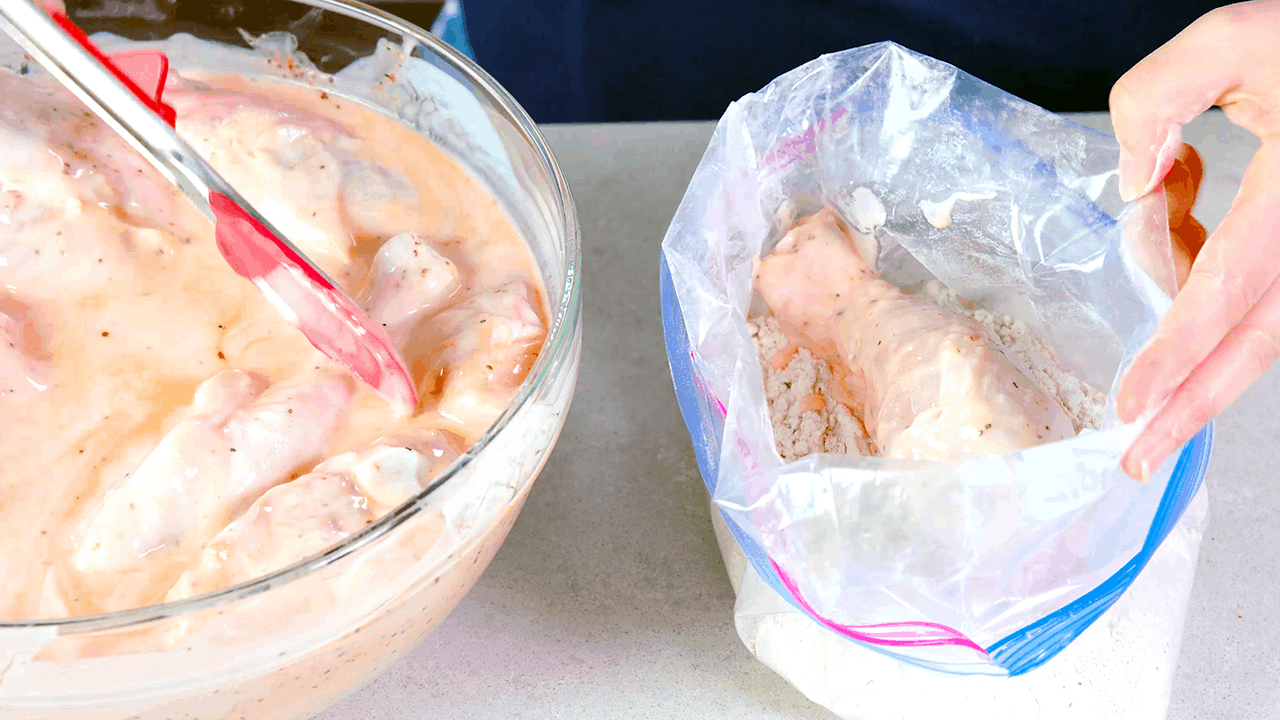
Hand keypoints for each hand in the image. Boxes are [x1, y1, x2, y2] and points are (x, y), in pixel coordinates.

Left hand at [1111, 0, 1279, 480]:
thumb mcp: (1231, 38)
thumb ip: (1159, 97)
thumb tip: (1137, 185)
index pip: (1233, 284)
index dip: (1181, 348)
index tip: (1134, 400)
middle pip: (1261, 338)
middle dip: (1197, 405)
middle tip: (1141, 457)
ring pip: (1270, 331)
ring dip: (1208, 376)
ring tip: (1152, 422)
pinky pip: (1271, 302)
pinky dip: (1222, 322)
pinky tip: (1183, 303)